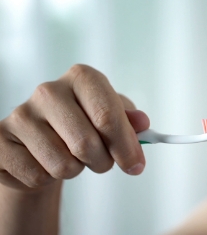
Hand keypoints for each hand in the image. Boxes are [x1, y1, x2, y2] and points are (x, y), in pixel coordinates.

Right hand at [0, 64, 148, 191]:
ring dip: (75, 170)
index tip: (136, 165)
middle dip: (103, 162)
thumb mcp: (113, 117)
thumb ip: (130, 120)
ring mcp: (21, 115)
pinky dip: (48, 178)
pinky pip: (37, 176)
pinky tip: (45, 162)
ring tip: (71, 157)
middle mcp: (48, 91)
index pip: (107, 114)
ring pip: (62, 164)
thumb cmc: (84, 125)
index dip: (125, 145)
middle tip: (103, 161)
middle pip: (85, 144)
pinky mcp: (1, 141)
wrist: (42, 141)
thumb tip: (142, 123)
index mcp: (82, 78)